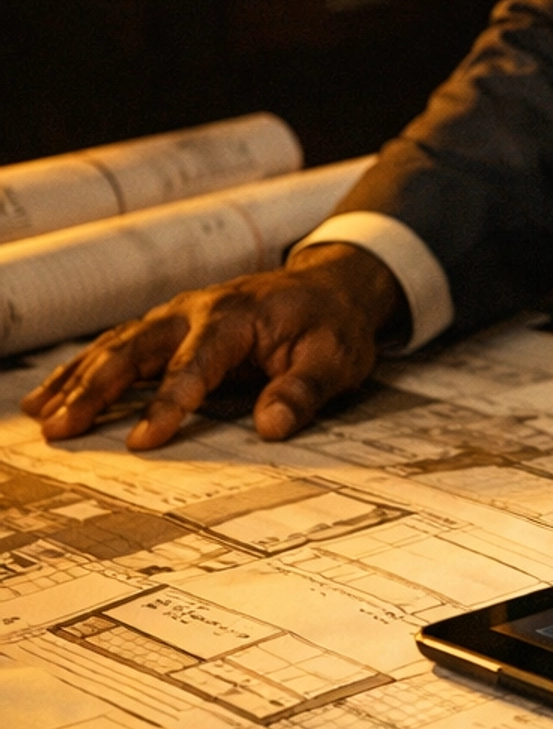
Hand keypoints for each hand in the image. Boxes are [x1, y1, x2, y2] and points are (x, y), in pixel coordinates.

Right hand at [21, 244, 403, 451]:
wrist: (329, 287)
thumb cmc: (330, 325)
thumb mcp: (334, 357)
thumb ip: (303, 390)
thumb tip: (273, 425)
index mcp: (234, 318)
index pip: (194, 364)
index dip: (168, 402)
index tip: (145, 441)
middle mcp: (194, 311)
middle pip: (135, 349)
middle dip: (97, 389)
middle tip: (63, 429)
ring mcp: (175, 317)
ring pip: (116, 346)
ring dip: (78, 381)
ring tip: (43, 417)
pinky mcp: (167, 329)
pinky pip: (117, 347)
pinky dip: (82, 371)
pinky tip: (52, 397)